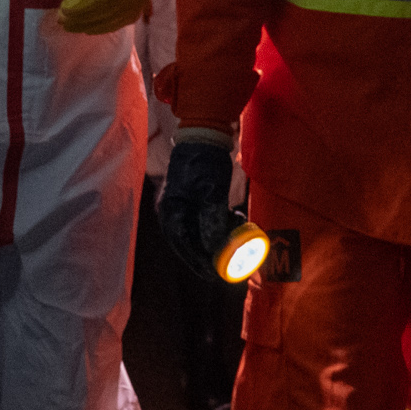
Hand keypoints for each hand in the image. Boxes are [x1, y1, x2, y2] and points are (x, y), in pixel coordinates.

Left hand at [58, 0, 168, 33]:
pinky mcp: (142, 3)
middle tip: (61, 19)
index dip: (86, 2)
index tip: (64, 7)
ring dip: (91, 24)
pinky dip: (105, 27)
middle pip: (111, 7)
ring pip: (117, 17)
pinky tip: (87, 28)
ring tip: (69, 25)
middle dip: (84, 16)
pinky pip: (124, 21)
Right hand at [158, 136, 237, 276]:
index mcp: (171, 211)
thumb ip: (213, 222)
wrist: (205, 134)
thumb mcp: (211, 193)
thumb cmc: (204, 162)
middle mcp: (174, 212)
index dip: (199, 262)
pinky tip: (236, 218)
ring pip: (202, 231)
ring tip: (239, 230)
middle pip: (192, 242)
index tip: (214, 275)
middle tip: (233, 261)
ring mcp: (185, 206)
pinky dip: (222, 223)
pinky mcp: (196, 200)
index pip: (183, 245)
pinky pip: (208, 220)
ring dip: (221, 235)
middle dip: (213, 251)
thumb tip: (217, 250)